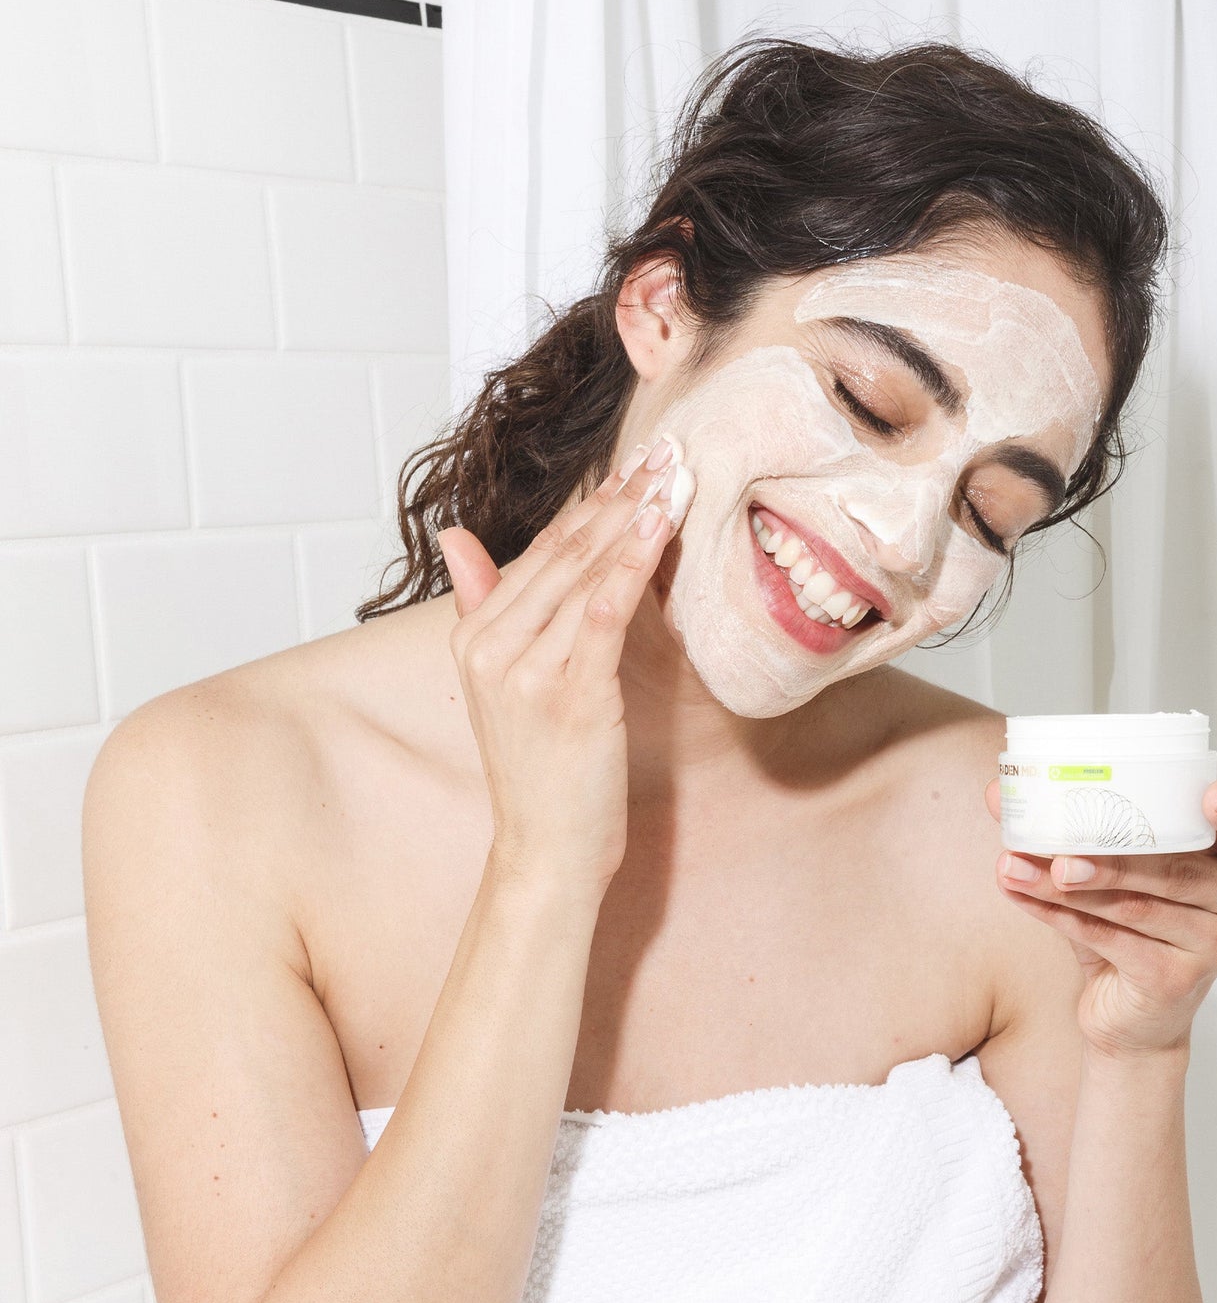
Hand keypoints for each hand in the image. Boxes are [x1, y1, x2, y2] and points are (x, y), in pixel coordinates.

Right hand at [438, 436, 689, 893]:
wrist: (546, 850)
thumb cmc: (542, 775)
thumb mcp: (503, 686)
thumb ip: (485, 606)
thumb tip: (456, 539)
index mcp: (474, 639)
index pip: (538, 553)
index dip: (589, 507)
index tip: (634, 466)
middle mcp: (491, 648)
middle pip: (563, 553)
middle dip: (618, 498)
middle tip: (666, 453)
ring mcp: (526, 670)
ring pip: (585, 574)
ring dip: (633, 519)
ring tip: (674, 476)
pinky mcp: (568, 694)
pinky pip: (602, 613)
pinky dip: (630, 566)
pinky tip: (657, 527)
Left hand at [982, 778, 1216, 1057]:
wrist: (1131, 1024)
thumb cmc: (1129, 936)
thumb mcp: (1109, 878)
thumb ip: (1067, 834)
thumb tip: (1000, 791)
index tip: (1212, 795)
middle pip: (1174, 868)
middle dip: (1108, 855)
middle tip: (1057, 850)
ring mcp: (1214, 945)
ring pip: (1133, 906)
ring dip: (1065, 887)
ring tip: (1015, 868)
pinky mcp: (1176, 979)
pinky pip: (1111, 940)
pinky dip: (1059, 918)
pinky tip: (1023, 897)